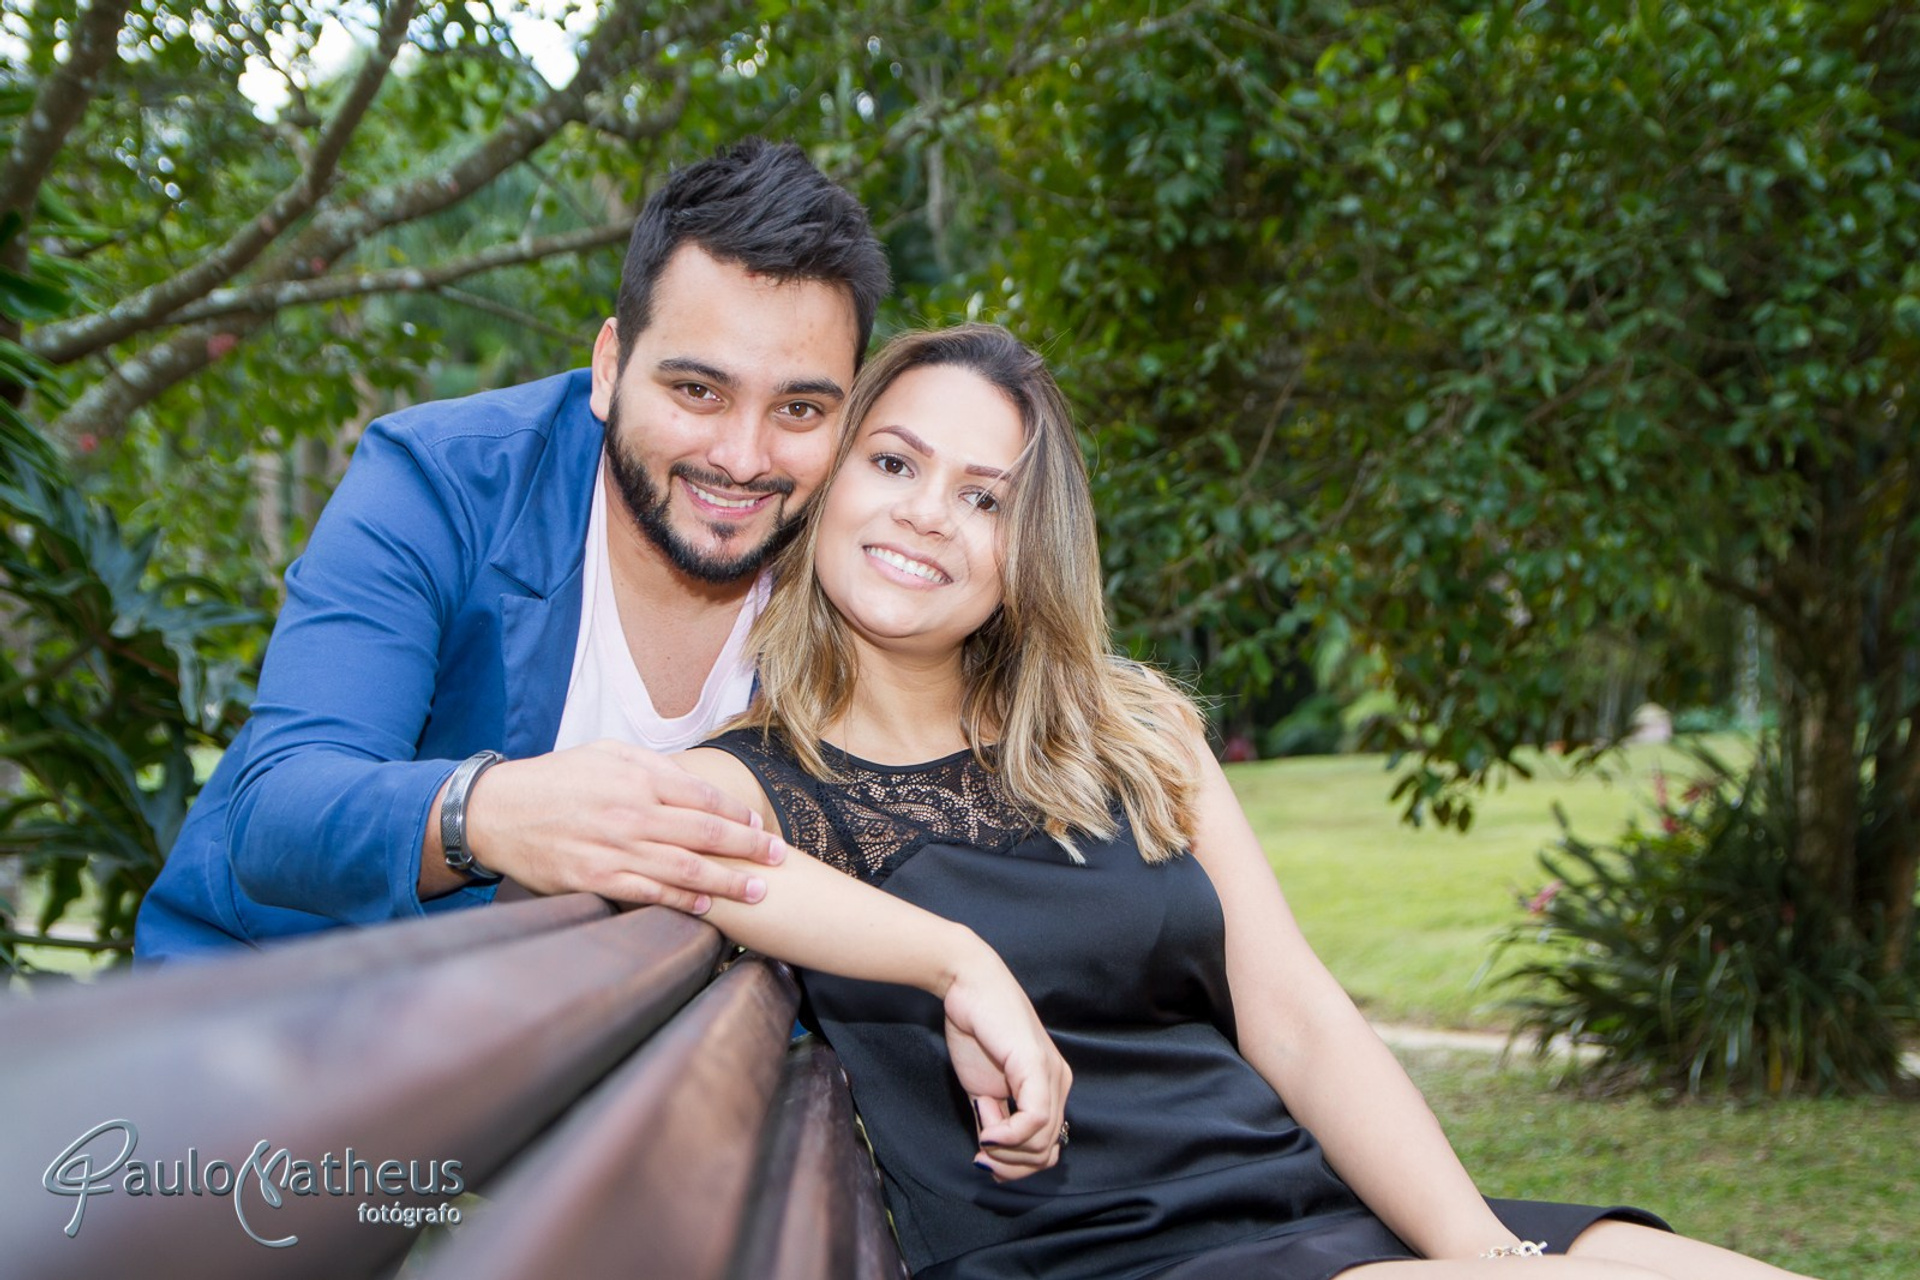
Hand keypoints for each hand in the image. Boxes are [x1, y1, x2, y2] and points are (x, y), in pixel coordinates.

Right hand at [430, 739, 785, 909]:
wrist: (497, 811)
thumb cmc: (556, 779)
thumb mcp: (606, 753)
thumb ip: (652, 766)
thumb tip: (694, 782)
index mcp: (638, 777)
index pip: (704, 797)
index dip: (738, 815)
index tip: (759, 826)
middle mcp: (632, 812)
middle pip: (706, 833)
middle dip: (749, 848)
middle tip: (779, 858)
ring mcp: (615, 848)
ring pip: (686, 868)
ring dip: (729, 882)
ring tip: (759, 890)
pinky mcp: (597, 878)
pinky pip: (650, 893)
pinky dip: (683, 902)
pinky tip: (708, 907)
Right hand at [940, 950, 1071, 1181]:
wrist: (968, 986)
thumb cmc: (976, 1031)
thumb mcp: (983, 1089)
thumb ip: (992, 1121)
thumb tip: (991, 1158)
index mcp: (1049, 1088)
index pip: (1046, 1148)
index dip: (1017, 1166)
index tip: (986, 1161)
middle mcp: (1058, 1083)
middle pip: (1046, 1152)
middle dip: (1011, 1164)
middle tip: (983, 1151)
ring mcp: (1051, 1074)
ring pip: (1043, 1141)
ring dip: (1007, 1149)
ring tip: (985, 1128)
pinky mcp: (1036, 1066)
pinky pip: (1036, 1119)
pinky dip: (1010, 1137)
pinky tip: (990, 1131)